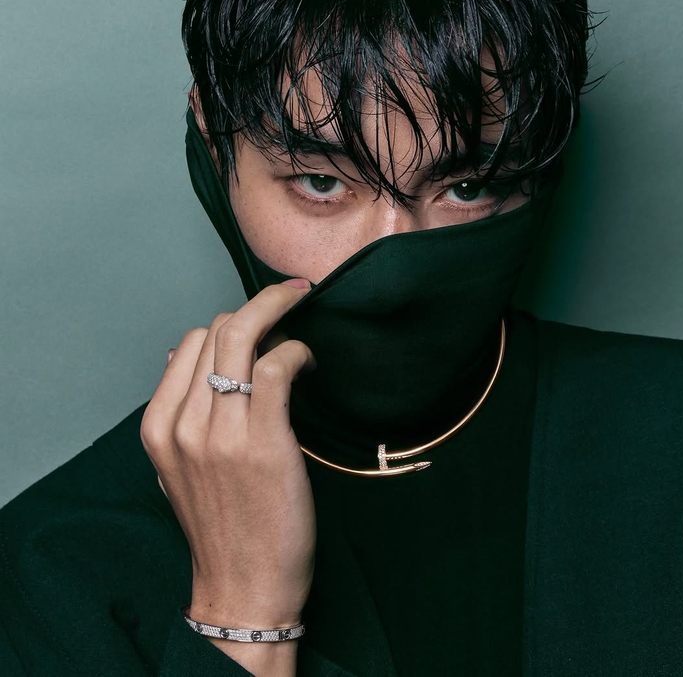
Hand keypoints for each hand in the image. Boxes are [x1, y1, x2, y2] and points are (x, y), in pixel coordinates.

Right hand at [140, 280, 315, 635]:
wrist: (244, 585)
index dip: (229, 326)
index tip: (259, 329)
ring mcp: (221, 432)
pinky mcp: (264, 442)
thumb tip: (182, 351)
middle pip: (218, 329)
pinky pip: (277, 366)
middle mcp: (183, 424)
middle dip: (258, 311)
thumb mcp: (180, 465)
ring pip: (244, 336)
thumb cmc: (222, 521)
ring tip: (300, 337)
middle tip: (289, 310)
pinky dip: (297, 351)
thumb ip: (179, 408)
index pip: (192, 341)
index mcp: (159, 426)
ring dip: (280, 318)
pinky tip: (309, 363)